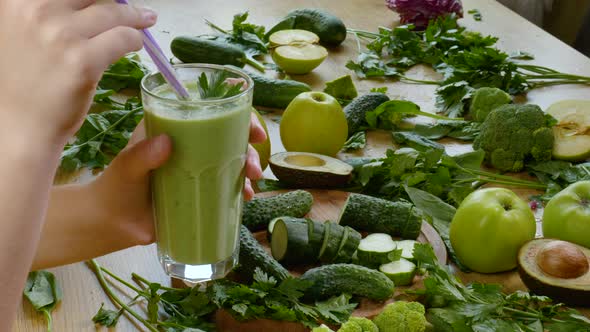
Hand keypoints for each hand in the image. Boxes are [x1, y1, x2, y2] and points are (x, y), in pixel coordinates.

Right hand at [0, 0, 156, 145]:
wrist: (18, 125)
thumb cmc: (21, 80)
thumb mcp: (18, 31)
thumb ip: (44, 12)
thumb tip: (85, 3)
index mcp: (17, 1)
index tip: (106, 0)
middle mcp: (36, 10)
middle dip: (118, 2)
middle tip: (137, 9)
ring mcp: (60, 35)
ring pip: (113, 12)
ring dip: (135, 16)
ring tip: (147, 19)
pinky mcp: (82, 61)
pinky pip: (123, 38)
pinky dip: (135, 39)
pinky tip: (136, 44)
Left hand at [91, 114, 266, 245]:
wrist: (112, 223)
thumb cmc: (116, 188)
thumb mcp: (126, 167)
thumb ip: (141, 155)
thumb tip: (165, 142)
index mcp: (172, 128)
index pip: (206, 110)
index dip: (233, 111)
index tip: (249, 123)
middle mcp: (190, 145)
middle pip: (227, 134)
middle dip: (248, 144)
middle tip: (254, 163)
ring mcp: (198, 169)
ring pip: (232, 160)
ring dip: (248, 168)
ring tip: (251, 184)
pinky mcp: (201, 191)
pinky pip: (227, 186)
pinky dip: (241, 189)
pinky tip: (246, 197)